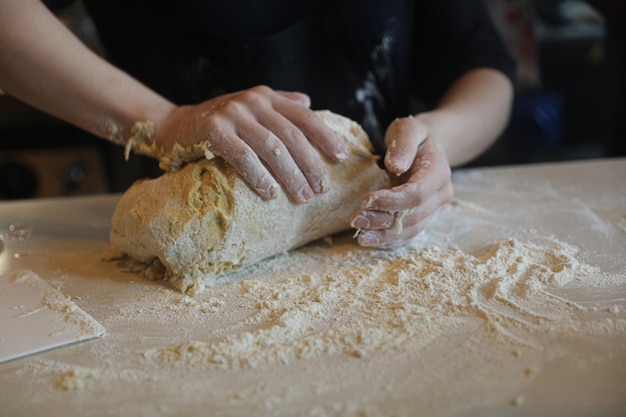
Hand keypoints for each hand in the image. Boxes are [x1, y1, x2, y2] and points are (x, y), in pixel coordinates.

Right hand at [155, 85, 347, 202]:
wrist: (175, 126)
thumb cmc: (220, 123)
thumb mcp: (251, 108)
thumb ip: (279, 104)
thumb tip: (309, 102)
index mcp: (266, 97)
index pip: (303, 116)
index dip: (325, 136)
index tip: (341, 157)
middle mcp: (252, 102)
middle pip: (291, 136)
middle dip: (310, 165)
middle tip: (322, 189)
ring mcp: (232, 114)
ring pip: (271, 148)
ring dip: (290, 175)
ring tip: (303, 196)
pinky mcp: (213, 130)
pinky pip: (242, 156)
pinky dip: (258, 175)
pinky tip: (270, 193)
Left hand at [350, 116, 452, 247]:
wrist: (426, 147)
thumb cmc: (414, 136)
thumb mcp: (409, 129)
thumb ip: (403, 146)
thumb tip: (396, 166)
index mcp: (439, 172)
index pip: (417, 193)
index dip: (391, 201)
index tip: (365, 200)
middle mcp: (441, 194)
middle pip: (413, 215)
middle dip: (383, 220)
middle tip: (355, 220)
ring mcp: (434, 208)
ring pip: (411, 229)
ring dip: (384, 235)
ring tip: (360, 235)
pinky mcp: (424, 217)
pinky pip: (408, 233)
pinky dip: (389, 239)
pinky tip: (370, 239)